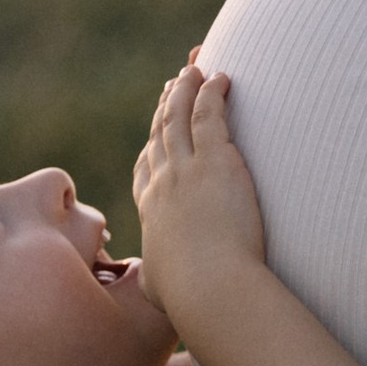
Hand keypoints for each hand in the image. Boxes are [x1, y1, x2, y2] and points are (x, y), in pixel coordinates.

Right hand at [133, 62, 266, 339]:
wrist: (209, 289)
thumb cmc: (191, 298)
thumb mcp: (162, 290)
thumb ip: (157, 282)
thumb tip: (154, 288)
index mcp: (152, 213)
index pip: (146, 170)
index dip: (151, 147)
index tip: (155, 133)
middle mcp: (163, 184)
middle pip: (161, 134)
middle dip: (166, 106)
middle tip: (174, 85)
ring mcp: (187, 170)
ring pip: (180, 117)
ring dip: (186, 89)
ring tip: (194, 67)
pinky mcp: (216, 162)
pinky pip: (211, 116)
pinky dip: (212, 94)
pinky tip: (220, 77)